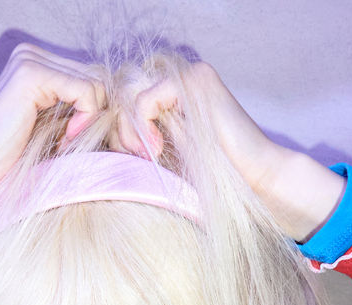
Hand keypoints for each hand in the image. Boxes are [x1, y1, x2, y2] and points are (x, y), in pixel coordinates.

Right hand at [0, 43, 106, 226]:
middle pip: (99, 80)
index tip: (84, 145)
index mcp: (37, 65)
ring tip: (63, 147)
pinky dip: (84, 122)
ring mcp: (31, 60)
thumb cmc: (12, 163)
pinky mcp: (32, 75)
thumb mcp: (55, 133)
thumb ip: (81, 115)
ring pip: (97, 86)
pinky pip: (87, 93)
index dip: (98, 115)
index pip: (93, 79)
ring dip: (89, 123)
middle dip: (99, 119)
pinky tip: (61, 143)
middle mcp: (33, 55)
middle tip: (76, 149)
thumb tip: (124, 114)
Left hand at [112, 61, 344, 241]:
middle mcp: (178, 81)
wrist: (255, 181)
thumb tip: (96, 141)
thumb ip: (137, 144)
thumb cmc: (209, 179)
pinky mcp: (196, 82)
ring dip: (128, 132)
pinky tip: (156, 150)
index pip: (122, 102)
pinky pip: (145, 99)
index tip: (126, 162)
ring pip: (129, 95)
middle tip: (135, 161)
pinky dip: (142, 127)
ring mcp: (188, 77)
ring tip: (146, 158)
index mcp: (170, 98)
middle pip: (121, 96)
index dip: (116, 132)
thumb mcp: (162, 161)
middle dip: (119, 133)